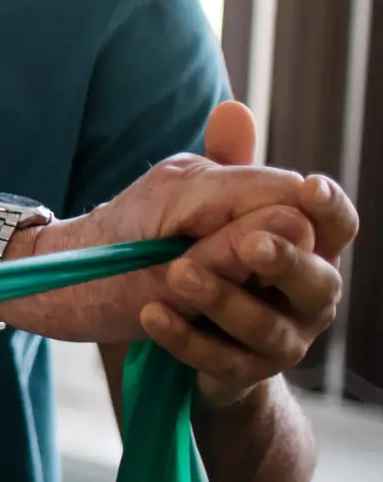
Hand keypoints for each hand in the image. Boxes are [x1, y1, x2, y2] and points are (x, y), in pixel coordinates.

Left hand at [7, 103, 355, 404]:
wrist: (147, 318)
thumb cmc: (188, 246)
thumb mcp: (199, 200)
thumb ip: (224, 167)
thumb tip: (233, 110)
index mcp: (306, 242)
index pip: (333, 222)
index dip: (327, 207)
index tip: (309, 188)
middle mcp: (306, 294)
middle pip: (318, 280)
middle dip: (286, 261)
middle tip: (250, 244)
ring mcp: (278, 338)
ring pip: (267, 325)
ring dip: (222, 298)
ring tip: (177, 275)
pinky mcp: (237, 371)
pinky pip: (219, 359)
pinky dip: (183, 335)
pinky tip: (151, 314)